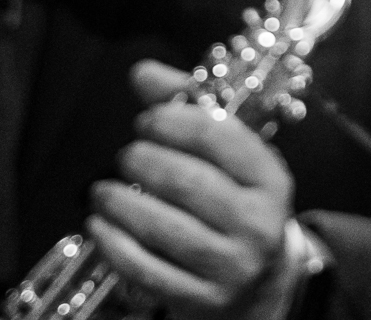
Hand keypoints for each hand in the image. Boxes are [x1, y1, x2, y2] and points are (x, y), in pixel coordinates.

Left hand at [87, 60, 302, 319]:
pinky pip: (147, 269)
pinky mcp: (202, 298)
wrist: (262, 281)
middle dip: (143, 162)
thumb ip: (189, 108)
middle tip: (126, 155)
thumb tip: (143, 74)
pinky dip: (115, 244)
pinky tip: (100, 225)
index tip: (147, 120)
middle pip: (187, 183)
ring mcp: (231, 266)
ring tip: (103, 189)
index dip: (173, 121)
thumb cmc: (239, 205)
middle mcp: (258, 224)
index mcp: (270, 179)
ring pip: (163, 228)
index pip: (219, 137)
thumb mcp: (231, 156)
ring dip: (120, 204)